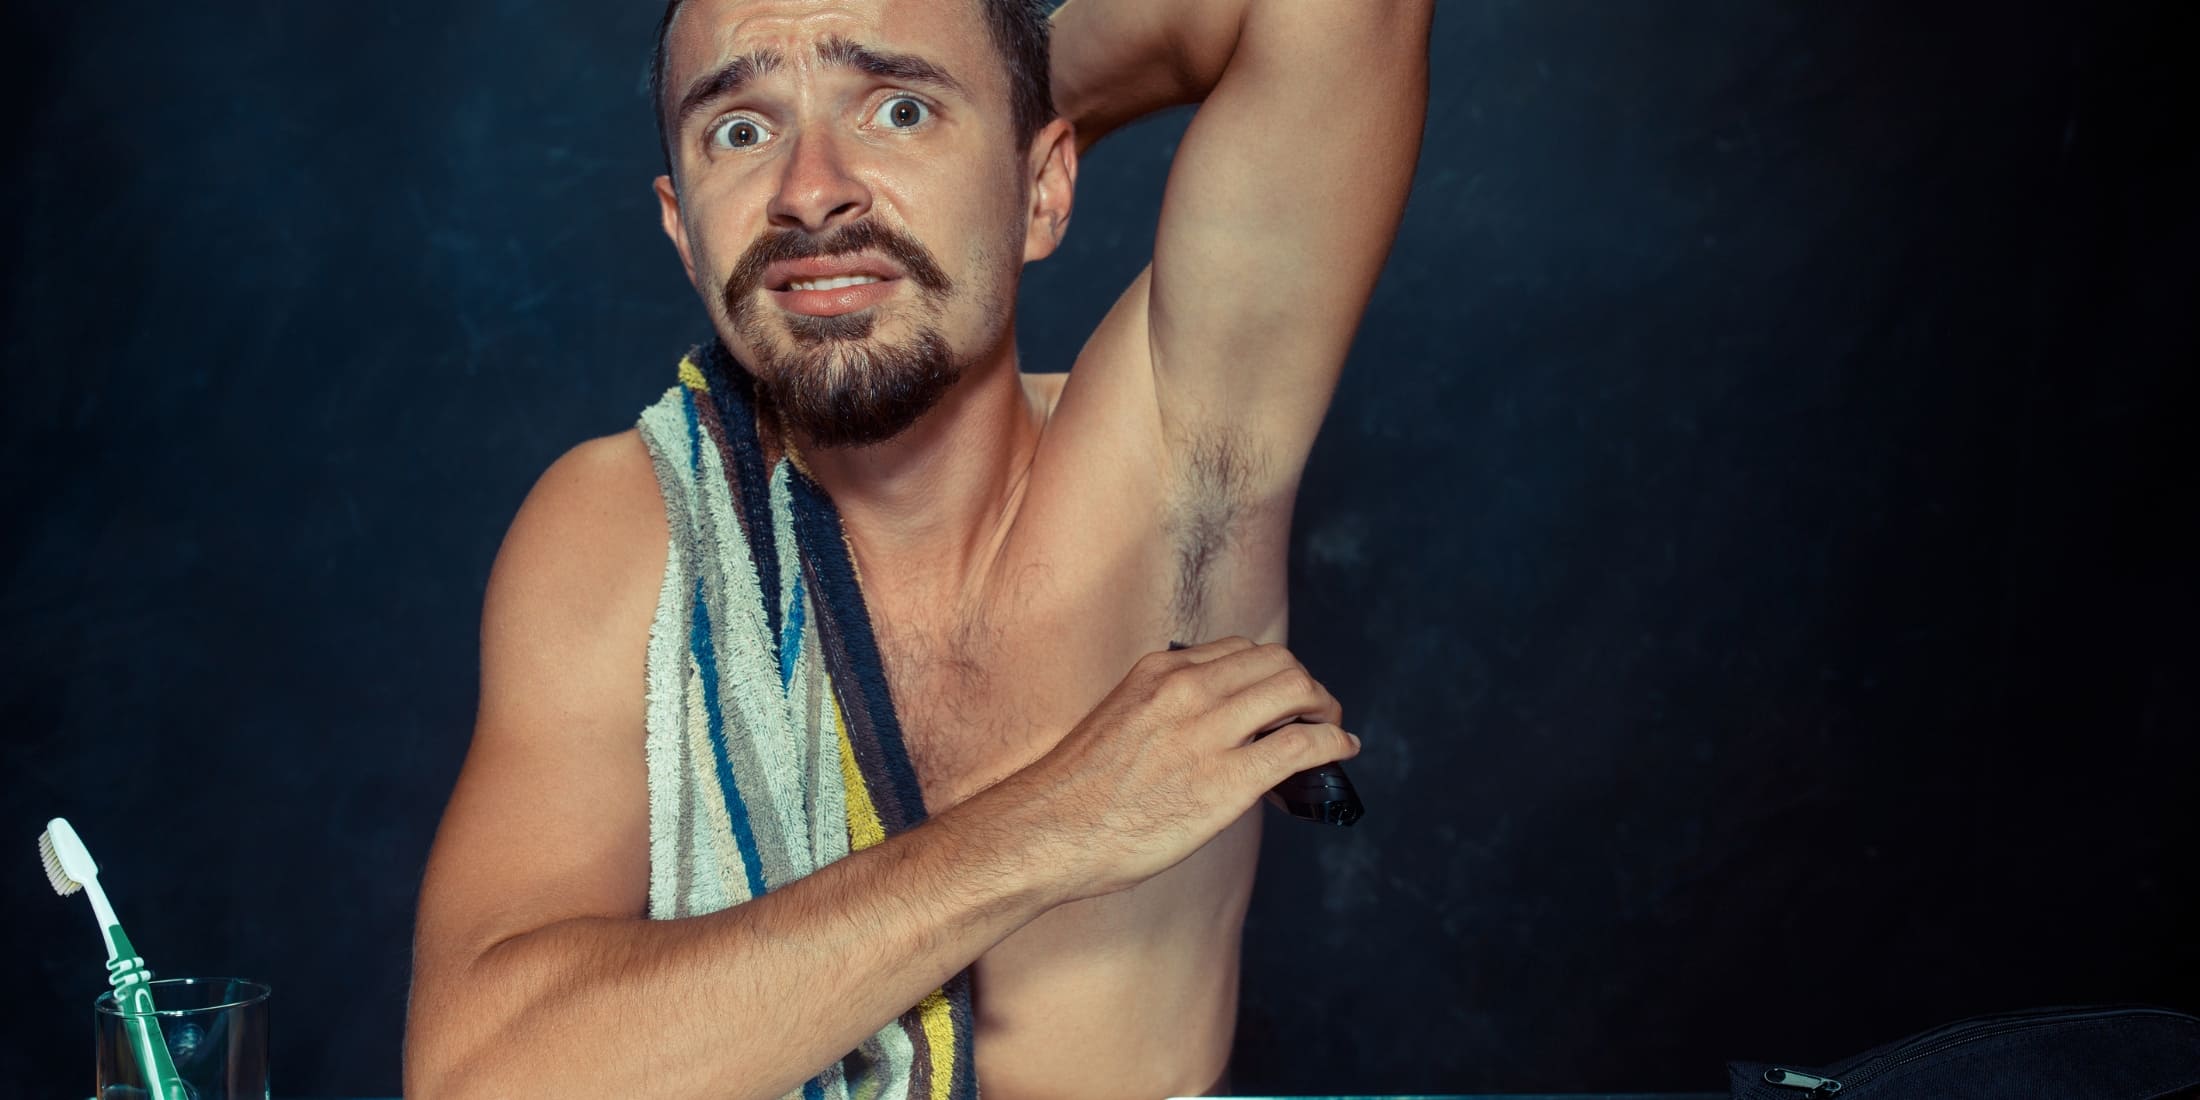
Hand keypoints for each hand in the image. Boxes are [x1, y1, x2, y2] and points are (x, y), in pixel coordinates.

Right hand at [980, 637, 1359, 901]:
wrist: (1046, 832)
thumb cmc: (1076, 793)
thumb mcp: (1118, 720)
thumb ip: (1163, 712)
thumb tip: (1204, 729)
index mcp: (1159, 673)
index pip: (1240, 650)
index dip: (1272, 673)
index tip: (1279, 700)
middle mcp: (1187, 690)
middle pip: (1279, 662)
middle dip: (1307, 686)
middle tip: (1316, 714)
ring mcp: (1207, 733)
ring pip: (1297, 691)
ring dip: (1326, 709)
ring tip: (1330, 732)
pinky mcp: (1226, 782)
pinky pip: (1301, 747)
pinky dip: (1332, 743)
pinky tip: (1340, 753)